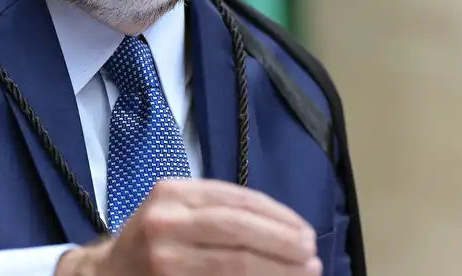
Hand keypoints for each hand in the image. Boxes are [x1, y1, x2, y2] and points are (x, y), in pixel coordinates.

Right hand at [56, 179, 320, 275]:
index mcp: (173, 193)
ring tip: (306, 271)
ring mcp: (164, 258)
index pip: (236, 200)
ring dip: (277, 268)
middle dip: (282, 242)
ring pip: (234, 263)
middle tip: (312, 254)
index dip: (277, 216)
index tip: (305, 231)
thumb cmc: (149, 244)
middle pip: (238, 229)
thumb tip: (286, 228)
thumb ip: (218, 212)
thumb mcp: (175, 212)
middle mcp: (165, 221)